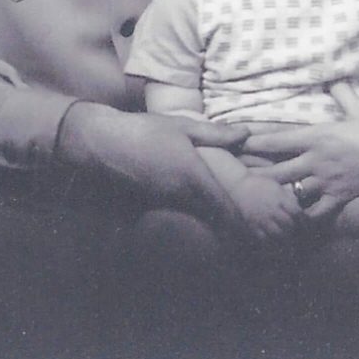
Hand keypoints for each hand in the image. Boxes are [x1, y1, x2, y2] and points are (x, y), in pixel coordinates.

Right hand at [56, 102, 241, 228]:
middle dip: (232, 229)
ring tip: (230, 225)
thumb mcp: (183, 126)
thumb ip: (217, 134)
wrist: (101, 144)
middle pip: (213, 221)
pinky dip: (193, 219)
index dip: (243, 225)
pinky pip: (179, 217)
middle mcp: (181, 196)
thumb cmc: (144, 130)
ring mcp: (165, 204)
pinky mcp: (150, 207)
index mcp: (193, 176)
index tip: (257, 232)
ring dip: (213, 224)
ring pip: (197, 220)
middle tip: (250, 232)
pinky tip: (198, 214)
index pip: (225, 210)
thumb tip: (247, 134)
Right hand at [231, 174, 302, 242]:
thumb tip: (298, 206)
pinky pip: (265, 240)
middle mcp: (272, 210)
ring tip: (287, 240)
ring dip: (285, 238)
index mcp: (280, 198)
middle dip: (295, 231)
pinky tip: (274, 243)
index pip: (297, 213)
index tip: (305, 224)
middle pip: (290, 225)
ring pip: (279, 235)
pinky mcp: (252, 227)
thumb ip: (287, 196)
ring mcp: (262, 219)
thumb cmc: (257, 184)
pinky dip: (271, 243)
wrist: (236, 187)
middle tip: (298, 234)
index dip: (304, 220)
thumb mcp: (275, 186)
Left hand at [244, 83, 358, 218]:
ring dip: (276, 195)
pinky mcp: (340, 198)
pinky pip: (315, 213)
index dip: (255, 142)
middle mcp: (318, 160)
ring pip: (292, 193)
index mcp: (319, 135)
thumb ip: (342, 95)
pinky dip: (302, 216)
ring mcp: (328, 181)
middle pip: (277, 171)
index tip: (237, 143)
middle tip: (238, 176)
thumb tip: (335, 80)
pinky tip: (293, 217)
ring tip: (260, 198)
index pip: (278, 140)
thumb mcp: (358, 108)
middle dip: (257, 174)